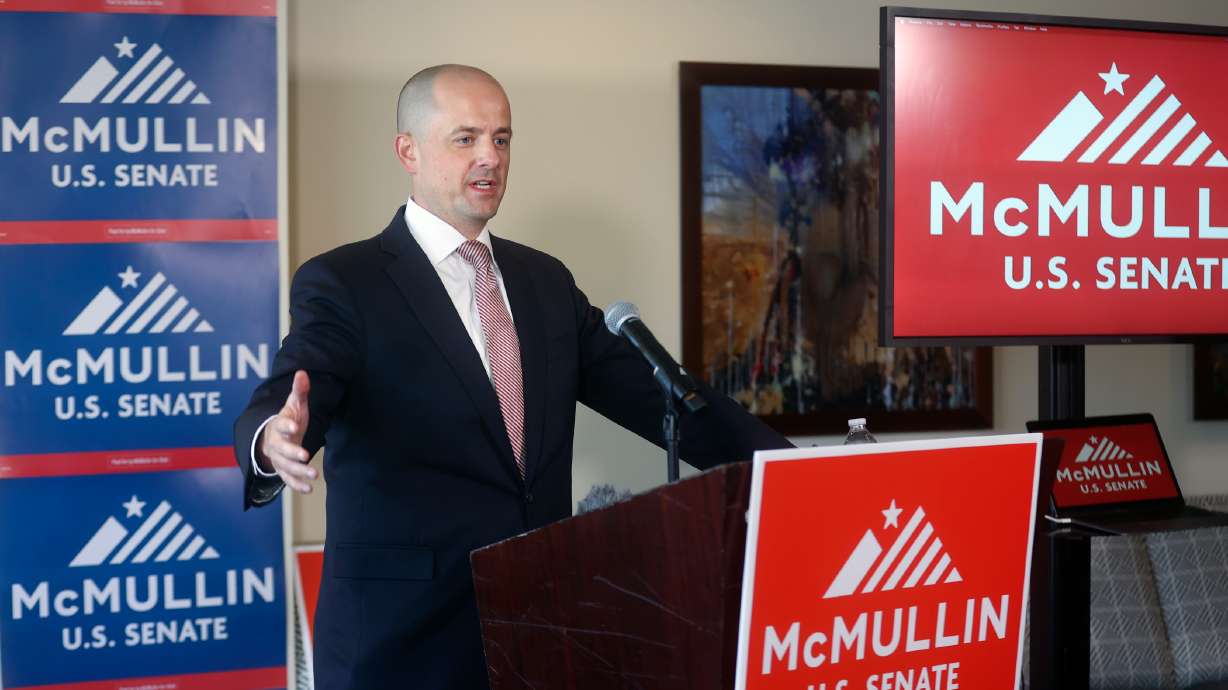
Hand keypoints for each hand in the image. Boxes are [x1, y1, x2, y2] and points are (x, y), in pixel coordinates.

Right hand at [257, 370, 317, 492]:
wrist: (273, 437)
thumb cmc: (288, 420)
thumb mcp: (294, 405)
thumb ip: (299, 391)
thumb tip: (302, 373)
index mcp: (279, 426)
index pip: (281, 425)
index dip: (286, 426)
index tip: (294, 427)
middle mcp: (276, 444)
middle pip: (282, 450)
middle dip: (293, 453)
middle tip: (305, 455)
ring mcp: (279, 459)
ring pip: (286, 467)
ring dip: (299, 472)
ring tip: (314, 475)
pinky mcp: (283, 470)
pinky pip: (288, 480)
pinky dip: (297, 485)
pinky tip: (309, 488)